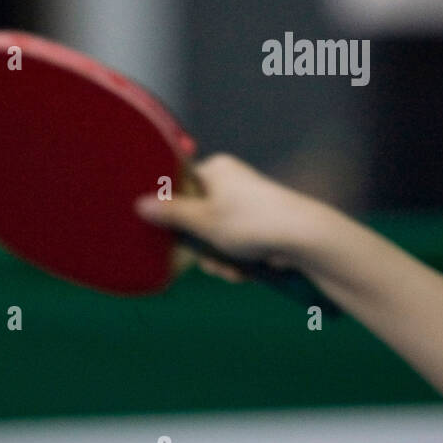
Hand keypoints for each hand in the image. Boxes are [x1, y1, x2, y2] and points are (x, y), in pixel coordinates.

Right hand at [134, 154, 323, 281]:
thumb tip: (139, 203)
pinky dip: (237, 260)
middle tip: (208, 258)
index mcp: (216, 170)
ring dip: (220, 259)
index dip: (173, 211)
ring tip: (231, 269)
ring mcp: (247, 204)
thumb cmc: (251, 221)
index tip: (170, 231)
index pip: (181, 185)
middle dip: (202, 247)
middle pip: (197, 217)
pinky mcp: (260, 225)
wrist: (303, 238)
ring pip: (216, 237)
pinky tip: (245, 272)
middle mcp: (231, 183)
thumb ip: (170, 213)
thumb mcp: (203, 220)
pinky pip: (236, 244)